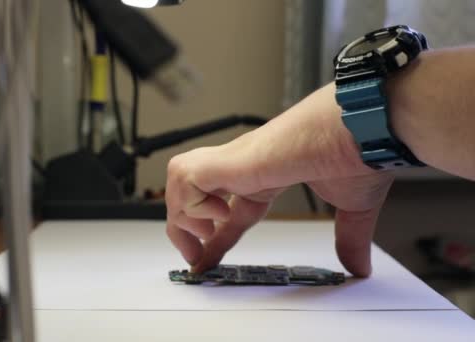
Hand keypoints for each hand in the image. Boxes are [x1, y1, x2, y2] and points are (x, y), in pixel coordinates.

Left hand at [165, 83, 393, 276]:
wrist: (362, 127)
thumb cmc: (356, 152)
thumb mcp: (351, 209)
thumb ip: (349, 239)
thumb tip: (359, 267)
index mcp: (265, 178)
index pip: (226, 211)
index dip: (214, 237)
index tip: (205, 260)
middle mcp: (244, 168)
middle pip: (191, 193)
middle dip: (184, 230)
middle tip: (198, 258)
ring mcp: (234, 161)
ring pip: (180, 182)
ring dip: (184, 216)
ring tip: (208, 236)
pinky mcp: (230, 158)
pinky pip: (186, 178)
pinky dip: (193, 204)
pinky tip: (221, 214)